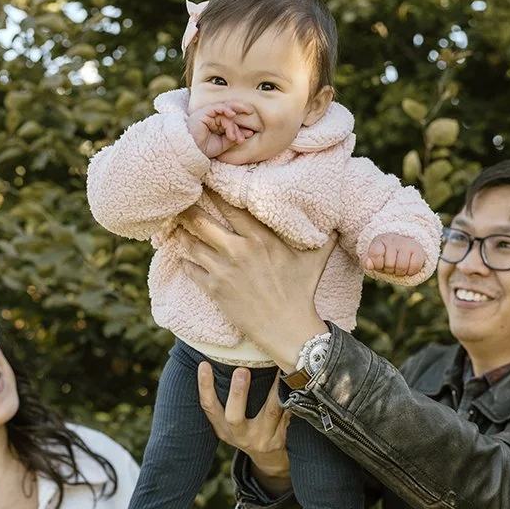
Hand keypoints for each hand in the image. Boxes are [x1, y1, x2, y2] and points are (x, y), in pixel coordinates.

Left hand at [177, 190, 333, 369]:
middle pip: (202, 221)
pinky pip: (190, 269)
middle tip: (180, 199)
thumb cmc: (302, 292)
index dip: (213, 191)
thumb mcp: (315, 259)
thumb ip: (322, 236)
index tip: (204, 180)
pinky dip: (183, 260)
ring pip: (192, 244)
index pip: (230, 206)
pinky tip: (180, 254)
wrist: (287, 329)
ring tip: (175, 224)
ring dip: (182, 233)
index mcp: (260, 238)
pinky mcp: (214, 289)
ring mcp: (223, 270)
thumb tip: (334, 220)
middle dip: (188, 208)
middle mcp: (238, 250)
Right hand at [186, 101, 254, 157]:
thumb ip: (234, 137)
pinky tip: (231, 114)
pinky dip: (225, 109)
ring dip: (231, 125)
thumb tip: (248, 133)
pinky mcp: (203, 112)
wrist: (191, 152)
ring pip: (225, 113)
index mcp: (218, 124)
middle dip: (242, 110)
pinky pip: (217, 107)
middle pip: (230, 112)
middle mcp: (213, 117)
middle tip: (251, 112)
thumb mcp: (223, 144)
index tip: (249, 133)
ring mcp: (208, 114)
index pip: (232, 121)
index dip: (241, 127)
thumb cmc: (204, 149)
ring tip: (233, 136)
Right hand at [198, 363, 291, 487]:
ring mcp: (261, 439)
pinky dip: (290, 397)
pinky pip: (287, 414)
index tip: (203, 365)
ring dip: (275, 389)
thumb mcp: (230, 424)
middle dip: (238, 393)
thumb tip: (222, 361)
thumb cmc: (246, 431)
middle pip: (234, 416)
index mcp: (223, 429)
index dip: (204, 387)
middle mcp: (239, 436)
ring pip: (270, 412)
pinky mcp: (280, 438)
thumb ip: (225, 401)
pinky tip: (294, 382)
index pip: (209, 407)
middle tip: (241, 370)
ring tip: (278, 368)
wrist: (269, 459)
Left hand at [365, 233, 425, 275]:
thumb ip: (367, 262)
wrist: (404, 245)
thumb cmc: (385, 255)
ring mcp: (407, 244)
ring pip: (402, 267)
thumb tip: (369, 265)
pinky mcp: (418, 250)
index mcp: (380, 241)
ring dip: (399, 272)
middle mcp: (394, 240)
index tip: (379, 264)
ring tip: (398, 267)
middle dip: (389, 270)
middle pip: (390, 264)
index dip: (377, 264)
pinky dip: (410, 272)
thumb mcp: (374, 258)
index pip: (375, 254)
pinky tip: (407, 268)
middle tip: (391, 265)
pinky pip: (414, 267)